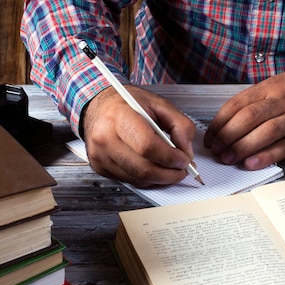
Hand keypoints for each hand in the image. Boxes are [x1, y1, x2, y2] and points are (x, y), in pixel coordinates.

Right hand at [81, 86, 196, 186]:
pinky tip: (155, 168)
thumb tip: (186, 150)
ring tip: (172, 168)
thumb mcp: (159, 104)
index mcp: (119, 116)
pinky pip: (130, 181)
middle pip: (143, 169)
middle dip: (169, 174)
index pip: (147, 146)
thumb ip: (180, 125)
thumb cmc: (126, 104)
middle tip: (183, 169)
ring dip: (161, 178)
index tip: (184, 159)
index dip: (170, 157)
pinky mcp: (100, 167)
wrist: (99, 107)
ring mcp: (100, 155)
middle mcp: (105, 138)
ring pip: (138, 179)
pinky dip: (148, 179)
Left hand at [204, 65, 284, 169]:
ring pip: (265, 132)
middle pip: (248, 117)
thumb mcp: (280, 84)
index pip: (238, 104)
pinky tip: (252, 164)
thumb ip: (258, 100)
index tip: (210, 137)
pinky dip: (267, 156)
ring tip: (228, 159)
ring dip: (243, 147)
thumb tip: (231, 121)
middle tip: (216, 151)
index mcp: (270, 87)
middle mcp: (282, 101)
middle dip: (228, 136)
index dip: (220, 122)